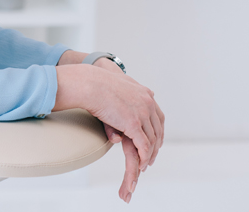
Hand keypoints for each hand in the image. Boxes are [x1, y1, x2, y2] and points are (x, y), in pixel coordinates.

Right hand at [55, 65, 163, 203]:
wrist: (90, 84)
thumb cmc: (97, 84)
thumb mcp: (117, 90)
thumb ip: (124, 99)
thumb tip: (124, 104)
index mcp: (145, 94)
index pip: (158, 117)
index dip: (157, 132)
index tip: (154, 142)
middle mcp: (148, 103)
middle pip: (158, 130)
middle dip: (156, 146)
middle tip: (151, 158)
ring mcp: (142, 113)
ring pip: (152, 140)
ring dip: (149, 155)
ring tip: (145, 165)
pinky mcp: (133, 124)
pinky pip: (144, 146)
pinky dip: (144, 157)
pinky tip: (141, 165)